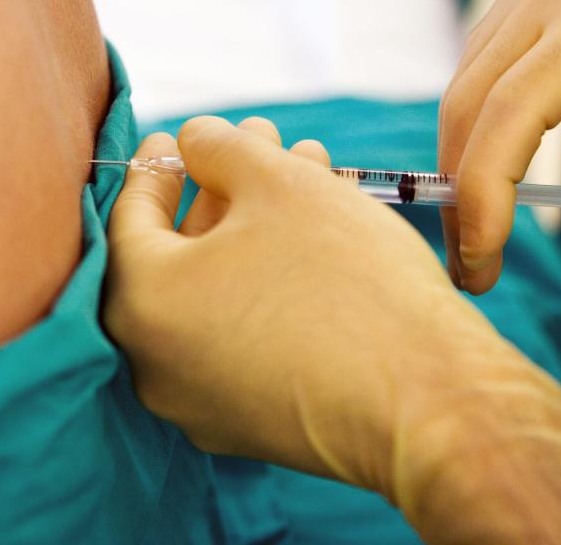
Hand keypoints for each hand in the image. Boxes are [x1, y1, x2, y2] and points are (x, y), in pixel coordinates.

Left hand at [105, 116, 560, 543]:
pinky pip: (240, 335)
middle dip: (223, 187)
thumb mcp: (279, 185)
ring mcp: (200, 401)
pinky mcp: (249, 423)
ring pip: (216, 291)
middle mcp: (155, 363)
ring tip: (302, 168)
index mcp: (142, 304)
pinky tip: (310, 235)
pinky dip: (264, 281)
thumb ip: (219, 147)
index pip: (130, 218)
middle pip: (180, 253)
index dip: (156, 167)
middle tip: (256, 141)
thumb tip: (193, 138)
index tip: (172, 137)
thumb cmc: (346, 280)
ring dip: (253, 226)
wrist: (431, 406)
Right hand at [439, 0, 560, 293]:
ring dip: (457, 169)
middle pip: (467, 107)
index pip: (509, 114)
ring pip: (461, 92)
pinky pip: (476, 73)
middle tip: (471, 270)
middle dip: (458, 196)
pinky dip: (474, 132)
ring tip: (474, 234)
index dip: (482, 194)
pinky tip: (487, 174)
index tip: (481, 262)